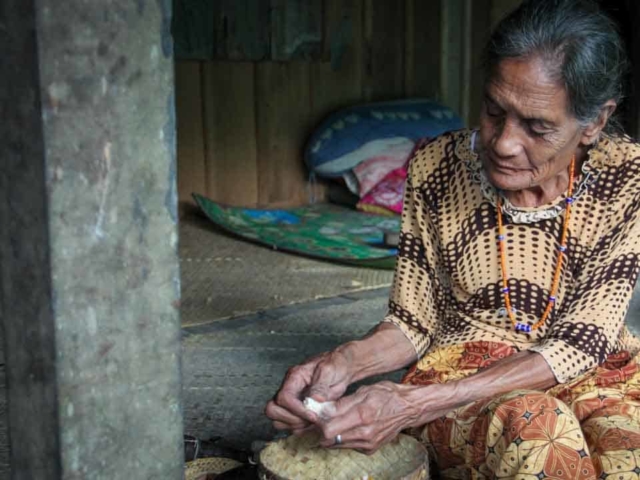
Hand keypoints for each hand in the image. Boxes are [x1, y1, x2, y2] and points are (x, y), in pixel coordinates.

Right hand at [265, 348, 352, 433]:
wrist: (342, 368)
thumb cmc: (336, 365)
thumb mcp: (330, 370)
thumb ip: (321, 385)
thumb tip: (314, 399)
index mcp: (295, 377)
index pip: (284, 397)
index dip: (297, 410)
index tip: (313, 415)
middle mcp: (289, 388)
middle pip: (273, 409)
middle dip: (292, 419)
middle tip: (311, 419)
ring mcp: (292, 400)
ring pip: (278, 420)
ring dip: (295, 425)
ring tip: (314, 421)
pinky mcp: (297, 409)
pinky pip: (289, 425)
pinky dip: (300, 429)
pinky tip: (315, 423)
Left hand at [315, 381, 446, 454]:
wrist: (408, 408)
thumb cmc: (387, 395)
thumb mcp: (364, 391)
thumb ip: (343, 403)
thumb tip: (323, 409)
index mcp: (362, 416)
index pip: (329, 430)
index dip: (319, 423)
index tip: (317, 415)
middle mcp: (365, 433)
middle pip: (331, 440)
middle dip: (323, 430)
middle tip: (322, 419)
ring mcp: (368, 443)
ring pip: (338, 445)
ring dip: (332, 435)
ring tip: (334, 422)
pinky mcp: (370, 449)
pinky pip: (349, 446)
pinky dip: (344, 438)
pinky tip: (348, 427)